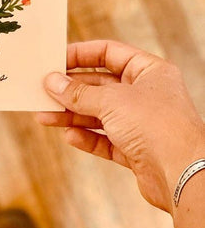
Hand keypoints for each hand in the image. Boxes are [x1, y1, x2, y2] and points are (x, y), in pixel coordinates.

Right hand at [36, 40, 204, 212]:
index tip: (56, 60)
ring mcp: (142, 123)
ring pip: (99, 115)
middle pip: (100, 86)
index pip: (110, 53)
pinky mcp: (136, 150)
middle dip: (71, 90)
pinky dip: (86, 138)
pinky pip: (105, 140)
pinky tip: (68, 136)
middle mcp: (147, 95)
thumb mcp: (111, 101)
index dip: (81, 55)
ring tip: (44, 116)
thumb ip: (79, 93)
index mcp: (150, 72)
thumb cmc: (158, 126)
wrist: (183, 173)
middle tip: (44, 91)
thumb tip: (52, 82)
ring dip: (71, 115)